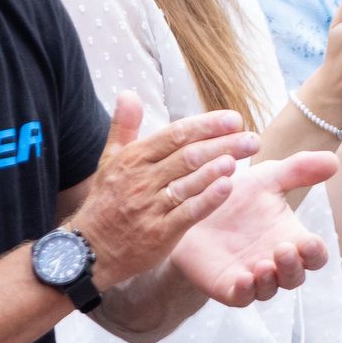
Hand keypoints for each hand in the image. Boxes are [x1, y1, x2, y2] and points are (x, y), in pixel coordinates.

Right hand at [66, 93, 255, 283]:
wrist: (89, 249)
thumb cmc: (106, 200)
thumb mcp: (109, 160)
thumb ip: (123, 126)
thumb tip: (128, 93)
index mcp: (134, 158)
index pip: (175, 135)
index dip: (206, 126)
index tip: (234, 119)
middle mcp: (142, 180)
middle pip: (188, 157)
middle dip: (223, 145)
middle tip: (252, 139)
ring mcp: (150, 207)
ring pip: (188, 183)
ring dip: (215, 169)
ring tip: (240, 158)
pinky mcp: (159, 233)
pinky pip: (187, 213)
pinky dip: (208, 200)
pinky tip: (227, 189)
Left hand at [171, 154, 337, 306]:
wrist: (190, 206)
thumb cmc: (235, 195)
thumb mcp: (267, 178)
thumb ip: (299, 170)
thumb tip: (334, 159)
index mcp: (290, 239)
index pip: (314, 255)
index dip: (315, 253)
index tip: (310, 242)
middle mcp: (274, 262)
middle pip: (295, 277)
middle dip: (293, 267)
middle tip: (283, 248)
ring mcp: (251, 277)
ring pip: (270, 290)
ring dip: (271, 280)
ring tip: (264, 264)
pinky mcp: (226, 286)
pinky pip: (241, 297)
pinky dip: (246, 291)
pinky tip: (244, 278)